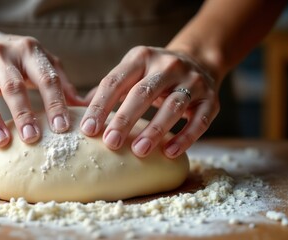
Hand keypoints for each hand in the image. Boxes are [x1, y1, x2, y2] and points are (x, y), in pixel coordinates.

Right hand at [0, 32, 84, 146]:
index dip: (54, 102)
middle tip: (32, 138)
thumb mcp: (42, 62)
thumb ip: (62, 83)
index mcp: (28, 51)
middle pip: (13, 86)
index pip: (45, 77)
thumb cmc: (17, 60)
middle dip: (22, 113)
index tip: (62, 128)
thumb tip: (86, 108)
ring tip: (2, 142)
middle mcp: (1, 55)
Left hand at [80, 46, 219, 157]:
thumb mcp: (131, 72)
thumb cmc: (153, 74)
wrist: (199, 60)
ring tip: (139, 151)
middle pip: (142, 93)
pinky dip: (185, 137)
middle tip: (110, 143)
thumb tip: (76, 111)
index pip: (115, 81)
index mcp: (140, 58)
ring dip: (155, 129)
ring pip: (173, 106)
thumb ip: (107, 90)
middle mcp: (166, 65)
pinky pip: (199, 120)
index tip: (87, 130)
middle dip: (124, 119)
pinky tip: (169, 152)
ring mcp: (192, 81)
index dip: (100, 106)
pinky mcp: (211, 99)